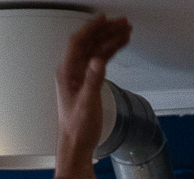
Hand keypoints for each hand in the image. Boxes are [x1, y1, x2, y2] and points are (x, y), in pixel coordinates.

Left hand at [54, 12, 131, 178]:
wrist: (77, 145)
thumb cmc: (77, 128)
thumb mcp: (86, 104)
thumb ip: (93, 81)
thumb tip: (98, 61)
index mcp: (67, 72)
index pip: (79, 43)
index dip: (91, 28)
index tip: (104, 19)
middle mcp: (72, 71)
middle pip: (89, 43)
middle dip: (106, 31)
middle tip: (122, 23)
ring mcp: (80, 76)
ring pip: (96, 50)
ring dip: (110, 39)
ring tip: (126, 31)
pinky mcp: (89, 83)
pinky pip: (100, 61)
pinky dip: (110, 52)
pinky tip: (120, 45)